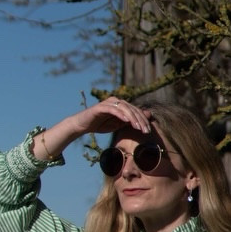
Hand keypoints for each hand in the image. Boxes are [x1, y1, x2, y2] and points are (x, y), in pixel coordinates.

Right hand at [35, 98, 151, 161]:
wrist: (82, 125)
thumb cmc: (99, 125)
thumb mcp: (116, 125)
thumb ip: (128, 122)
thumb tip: (142, 122)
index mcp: (120, 105)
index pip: (135, 111)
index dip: (143, 120)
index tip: (148, 131)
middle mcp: (115, 101)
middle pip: (132, 109)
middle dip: (140, 120)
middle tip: (146, 130)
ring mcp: (108, 103)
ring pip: (124, 108)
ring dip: (133, 118)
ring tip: (138, 127)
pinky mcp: (101, 107)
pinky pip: (113, 110)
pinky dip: (121, 115)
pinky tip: (127, 121)